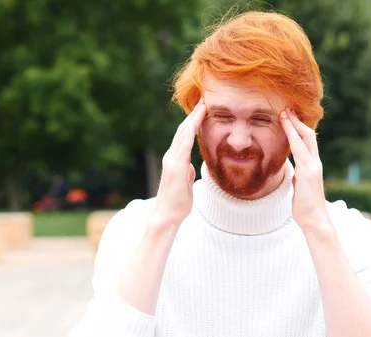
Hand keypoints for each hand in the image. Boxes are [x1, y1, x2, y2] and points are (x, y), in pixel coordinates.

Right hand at [152, 98, 206, 229]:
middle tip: (204, 100)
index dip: (193, 122)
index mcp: (176, 160)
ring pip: (183, 133)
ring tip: (202, 105)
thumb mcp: (185, 184)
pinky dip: (190, 131)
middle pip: (183, 130)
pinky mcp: (176, 166)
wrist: (166, 216)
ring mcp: (172, 160)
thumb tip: (190, 166)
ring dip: (193, 118)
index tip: (203, 110)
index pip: (185, 136)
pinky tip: (196, 122)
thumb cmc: (177, 204)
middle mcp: (172, 157)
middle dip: (194, 115)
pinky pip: (184, 145)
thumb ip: (187, 173)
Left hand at [279, 109, 331, 231]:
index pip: (307, 143)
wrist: (315, 220)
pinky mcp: (307, 172)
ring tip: (284, 112)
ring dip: (293, 124)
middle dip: (297, 122)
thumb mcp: (301, 188)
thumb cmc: (306, 207)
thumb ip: (299, 177)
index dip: (298, 130)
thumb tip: (295, 173)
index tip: (289, 119)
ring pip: (304, 138)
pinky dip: (292, 136)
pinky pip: (299, 149)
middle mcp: (315, 163)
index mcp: (312, 166)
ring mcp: (312, 166)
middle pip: (308, 135)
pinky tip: (285, 127)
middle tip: (286, 109)